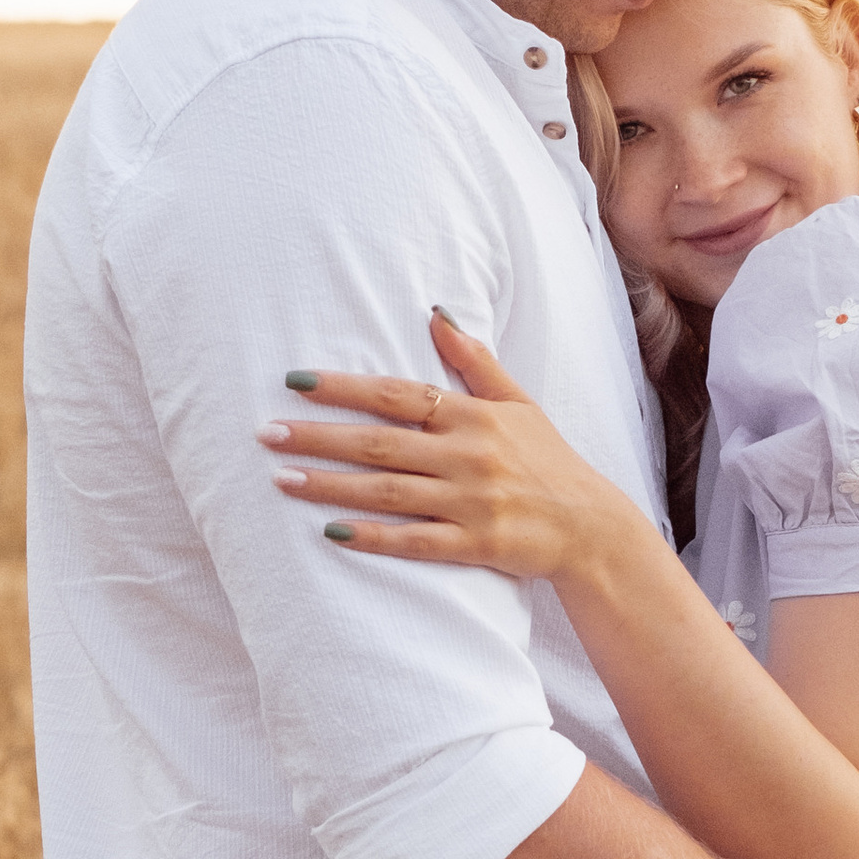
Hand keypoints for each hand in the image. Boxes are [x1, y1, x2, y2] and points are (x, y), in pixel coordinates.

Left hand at [260, 313, 634, 580]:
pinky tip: (330, 533)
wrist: (591, 527)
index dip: (345, 387)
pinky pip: (414, 541)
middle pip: (380, 443)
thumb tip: (435, 312)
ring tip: (280, 479)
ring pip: (387, 492)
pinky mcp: (475, 545)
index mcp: (473, 417)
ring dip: (330, 485)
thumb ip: (474, 361)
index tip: (295, 382)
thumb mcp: (518, 403)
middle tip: (266, 433)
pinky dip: (372, 537)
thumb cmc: (549, 461)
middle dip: (319, 436)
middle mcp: (469, 456)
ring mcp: (471, 502)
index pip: (397, 394)